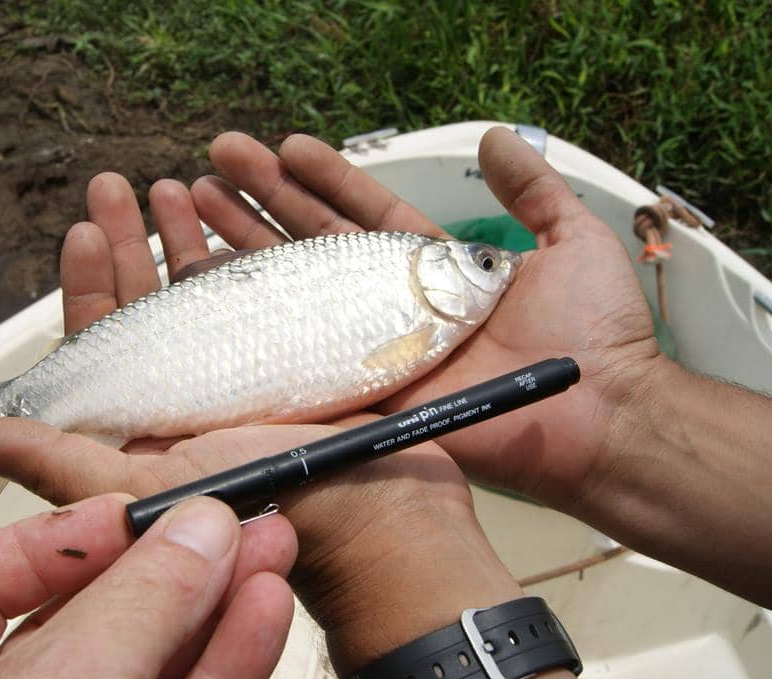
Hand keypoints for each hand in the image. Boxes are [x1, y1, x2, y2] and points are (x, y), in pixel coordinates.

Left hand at [0, 172, 529, 675]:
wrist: (376, 510)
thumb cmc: (262, 502)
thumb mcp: (145, 488)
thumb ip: (59, 462)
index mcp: (152, 422)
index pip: (107, 345)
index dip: (91, 288)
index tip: (84, 231)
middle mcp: (197, 392)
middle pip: (153, 305)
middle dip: (132, 242)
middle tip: (115, 186)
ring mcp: (253, 369)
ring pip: (211, 290)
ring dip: (188, 235)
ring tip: (177, 186)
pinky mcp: (305, 350)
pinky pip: (273, 287)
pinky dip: (256, 245)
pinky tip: (244, 211)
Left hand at [0, 495, 297, 678]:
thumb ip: (123, 612)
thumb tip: (195, 533)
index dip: (56, 534)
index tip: (128, 509)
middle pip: (86, 610)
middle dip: (168, 561)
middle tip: (227, 517)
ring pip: (150, 655)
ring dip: (215, 602)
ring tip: (266, 547)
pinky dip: (228, 656)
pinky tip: (262, 608)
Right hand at [189, 128, 659, 512]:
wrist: (600, 418)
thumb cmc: (596, 334)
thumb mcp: (573, 241)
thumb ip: (533, 190)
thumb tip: (499, 138)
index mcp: (432, 269)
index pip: (362, 214)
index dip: (323, 179)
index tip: (283, 147)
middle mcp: (393, 306)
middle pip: (315, 245)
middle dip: (265, 201)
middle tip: (219, 162)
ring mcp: (374, 350)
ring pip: (297, 293)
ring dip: (248, 248)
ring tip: (200, 205)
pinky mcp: (366, 394)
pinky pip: (300, 358)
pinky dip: (256, 329)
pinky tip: (214, 292)